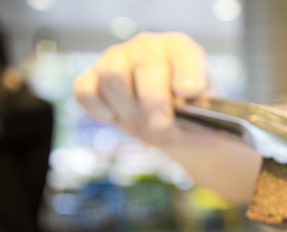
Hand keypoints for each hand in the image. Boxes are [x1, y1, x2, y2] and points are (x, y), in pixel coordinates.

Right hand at [73, 32, 210, 145]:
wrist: (166, 120)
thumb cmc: (187, 113)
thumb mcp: (201, 118)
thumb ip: (196, 121)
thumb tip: (183, 129)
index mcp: (181, 50)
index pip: (184, 56)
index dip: (185, 74)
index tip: (187, 93)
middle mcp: (148, 47)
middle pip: (146, 67)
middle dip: (154, 102)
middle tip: (160, 127)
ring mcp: (117, 58)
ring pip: (113, 74)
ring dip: (127, 107)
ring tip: (141, 126)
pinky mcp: (92, 76)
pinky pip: (85, 90)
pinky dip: (97, 107)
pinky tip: (113, 118)